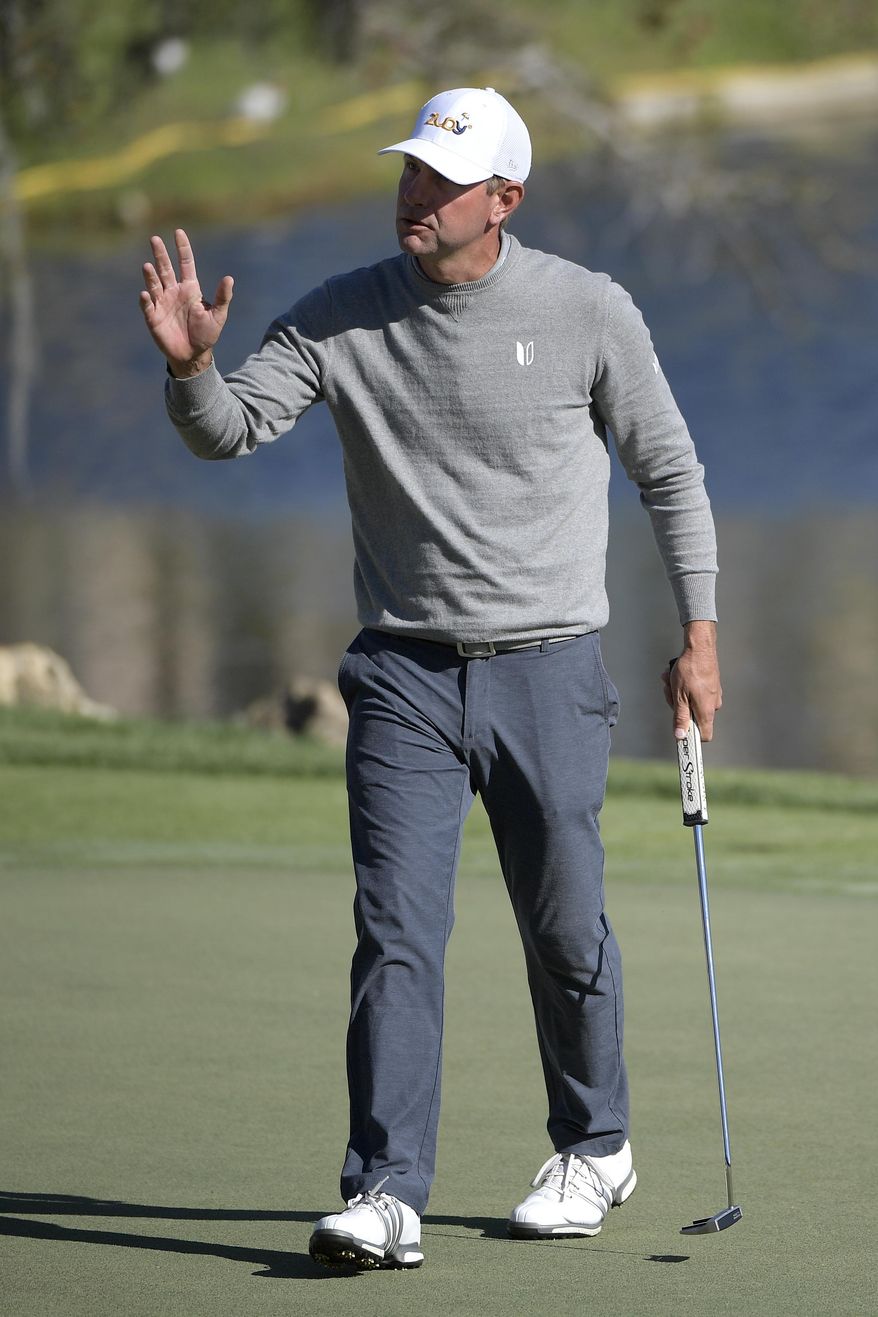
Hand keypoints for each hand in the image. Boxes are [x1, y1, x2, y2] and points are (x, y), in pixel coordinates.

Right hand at [140, 229, 233, 376]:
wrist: (193, 355)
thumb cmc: (206, 334)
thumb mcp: (218, 315)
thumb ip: (223, 297)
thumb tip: (229, 278)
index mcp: (190, 289)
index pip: (185, 263)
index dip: (182, 248)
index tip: (178, 232)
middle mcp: (174, 292)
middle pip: (166, 268)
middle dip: (160, 254)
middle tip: (155, 239)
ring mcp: (162, 303)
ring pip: (154, 284)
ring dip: (151, 275)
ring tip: (148, 266)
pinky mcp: (153, 317)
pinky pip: (148, 306)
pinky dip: (146, 299)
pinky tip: (146, 294)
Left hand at [661, 621, 721, 741]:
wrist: (700, 647)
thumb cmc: (690, 670)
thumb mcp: (680, 696)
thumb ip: (680, 717)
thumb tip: (680, 736)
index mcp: (707, 711)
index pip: (704, 736)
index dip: (691, 736)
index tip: (679, 731)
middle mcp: (713, 705)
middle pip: (692, 716)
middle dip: (677, 705)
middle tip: (670, 692)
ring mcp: (713, 694)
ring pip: (690, 701)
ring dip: (677, 692)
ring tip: (670, 679)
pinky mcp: (710, 685)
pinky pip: (694, 691)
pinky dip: (683, 685)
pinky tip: (675, 674)